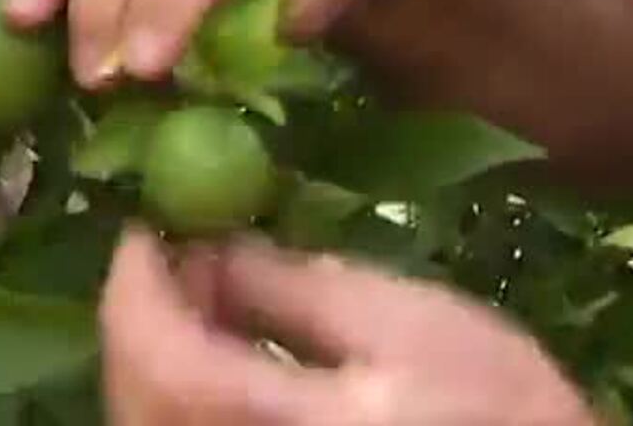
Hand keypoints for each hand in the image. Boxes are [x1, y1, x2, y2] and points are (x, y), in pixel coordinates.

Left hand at [100, 227, 593, 424]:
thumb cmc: (498, 407)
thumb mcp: (402, 323)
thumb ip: (290, 286)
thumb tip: (206, 249)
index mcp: (270, 425)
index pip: (156, 357)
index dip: (134, 286)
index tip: (147, 228)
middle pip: (138, 398)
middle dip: (141, 319)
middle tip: (176, 255)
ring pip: (153, 425)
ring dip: (158, 358)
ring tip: (207, 299)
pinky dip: (187, 397)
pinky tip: (227, 357)